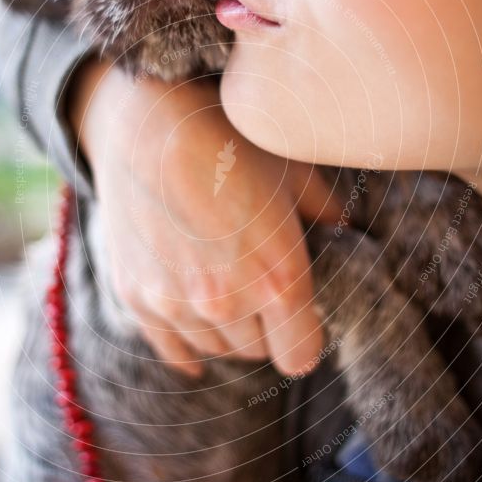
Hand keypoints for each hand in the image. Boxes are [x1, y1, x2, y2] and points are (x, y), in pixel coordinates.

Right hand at [69, 58, 340, 375]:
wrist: (148, 124)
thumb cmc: (230, 143)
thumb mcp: (294, 173)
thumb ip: (327, 213)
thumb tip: (345, 231)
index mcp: (277, 280)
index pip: (301, 357)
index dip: (304, 338)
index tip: (300, 319)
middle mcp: (225, 303)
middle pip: (256, 351)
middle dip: (263, 326)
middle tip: (258, 284)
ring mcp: (174, 304)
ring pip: (214, 349)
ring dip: (225, 328)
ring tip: (225, 283)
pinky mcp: (135, 297)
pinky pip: (170, 349)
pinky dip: (186, 343)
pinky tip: (194, 324)